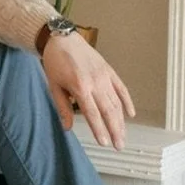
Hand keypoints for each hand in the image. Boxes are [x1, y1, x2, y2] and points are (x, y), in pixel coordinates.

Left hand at [42, 34, 134, 148]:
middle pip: (108, 111)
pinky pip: (121, 88)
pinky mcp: (109, 71)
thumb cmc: (55, 62)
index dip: (100, 130)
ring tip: (123, 136)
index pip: (93, 114)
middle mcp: (96, 82)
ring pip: (116, 102)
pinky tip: (131, 114)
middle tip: (119, 146)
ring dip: (121, 121)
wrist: (62, 39)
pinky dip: (127, 101)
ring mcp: (104, 76)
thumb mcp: (53, 85)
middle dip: (115, 130)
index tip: (105, 143)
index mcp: (80, 87)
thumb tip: (67, 128)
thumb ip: (62, 107)